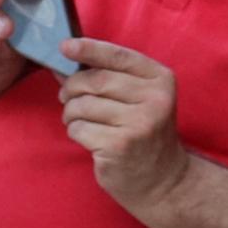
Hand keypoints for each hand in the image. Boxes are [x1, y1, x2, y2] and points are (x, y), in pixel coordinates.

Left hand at [58, 36, 187, 212]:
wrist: (162, 181)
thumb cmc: (143, 133)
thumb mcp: (140, 99)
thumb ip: (110, 76)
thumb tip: (66, 57)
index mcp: (161, 80)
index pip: (118, 56)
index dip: (88, 49)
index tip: (64, 46)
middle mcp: (155, 99)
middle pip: (95, 80)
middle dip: (71, 87)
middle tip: (65, 96)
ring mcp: (139, 124)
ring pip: (83, 105)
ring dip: (70, 112)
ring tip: (78, 120)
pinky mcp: (120, 146)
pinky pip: (80, 128)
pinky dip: (75, 131)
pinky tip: (88, 138)